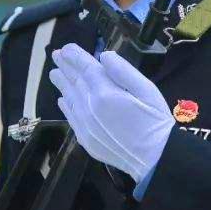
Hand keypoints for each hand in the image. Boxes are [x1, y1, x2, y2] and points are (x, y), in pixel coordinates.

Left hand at [48, 44, 173, 186]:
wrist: (155, 160)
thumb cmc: (155, 123)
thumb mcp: (147, 90)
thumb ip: (123, 71)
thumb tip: (104, 55)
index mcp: (105, 93)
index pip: (85, 68)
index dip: (75, 56)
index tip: (67, 48)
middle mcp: (89, 108)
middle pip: (74, 81)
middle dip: (65, 66)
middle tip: (56, 55)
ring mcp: (85, 125)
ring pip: (69, 98)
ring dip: (62, 84)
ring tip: (54, 73)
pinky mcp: (85, 139)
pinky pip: (70, 117)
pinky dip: (65, 105)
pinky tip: (62, 99)